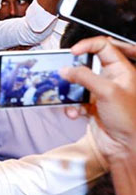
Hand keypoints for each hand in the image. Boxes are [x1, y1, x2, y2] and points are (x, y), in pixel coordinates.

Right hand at [59, 37, 135, 159]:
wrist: (126, 149)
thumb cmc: (129, 121)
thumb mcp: (107, 92)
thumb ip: (84, 77)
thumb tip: (67, 69)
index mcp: (122, 71)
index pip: (103, 47)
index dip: (87, 45)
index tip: (73, 51)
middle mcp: (111, 80)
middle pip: (87, 65)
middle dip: (74, 71)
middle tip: (65, 72)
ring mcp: (101, 94)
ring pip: (78, 84)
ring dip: (70, 92)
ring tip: (69, 97)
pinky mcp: (92, 107)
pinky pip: (75, 101)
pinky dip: (71, 106)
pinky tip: (75, 112)